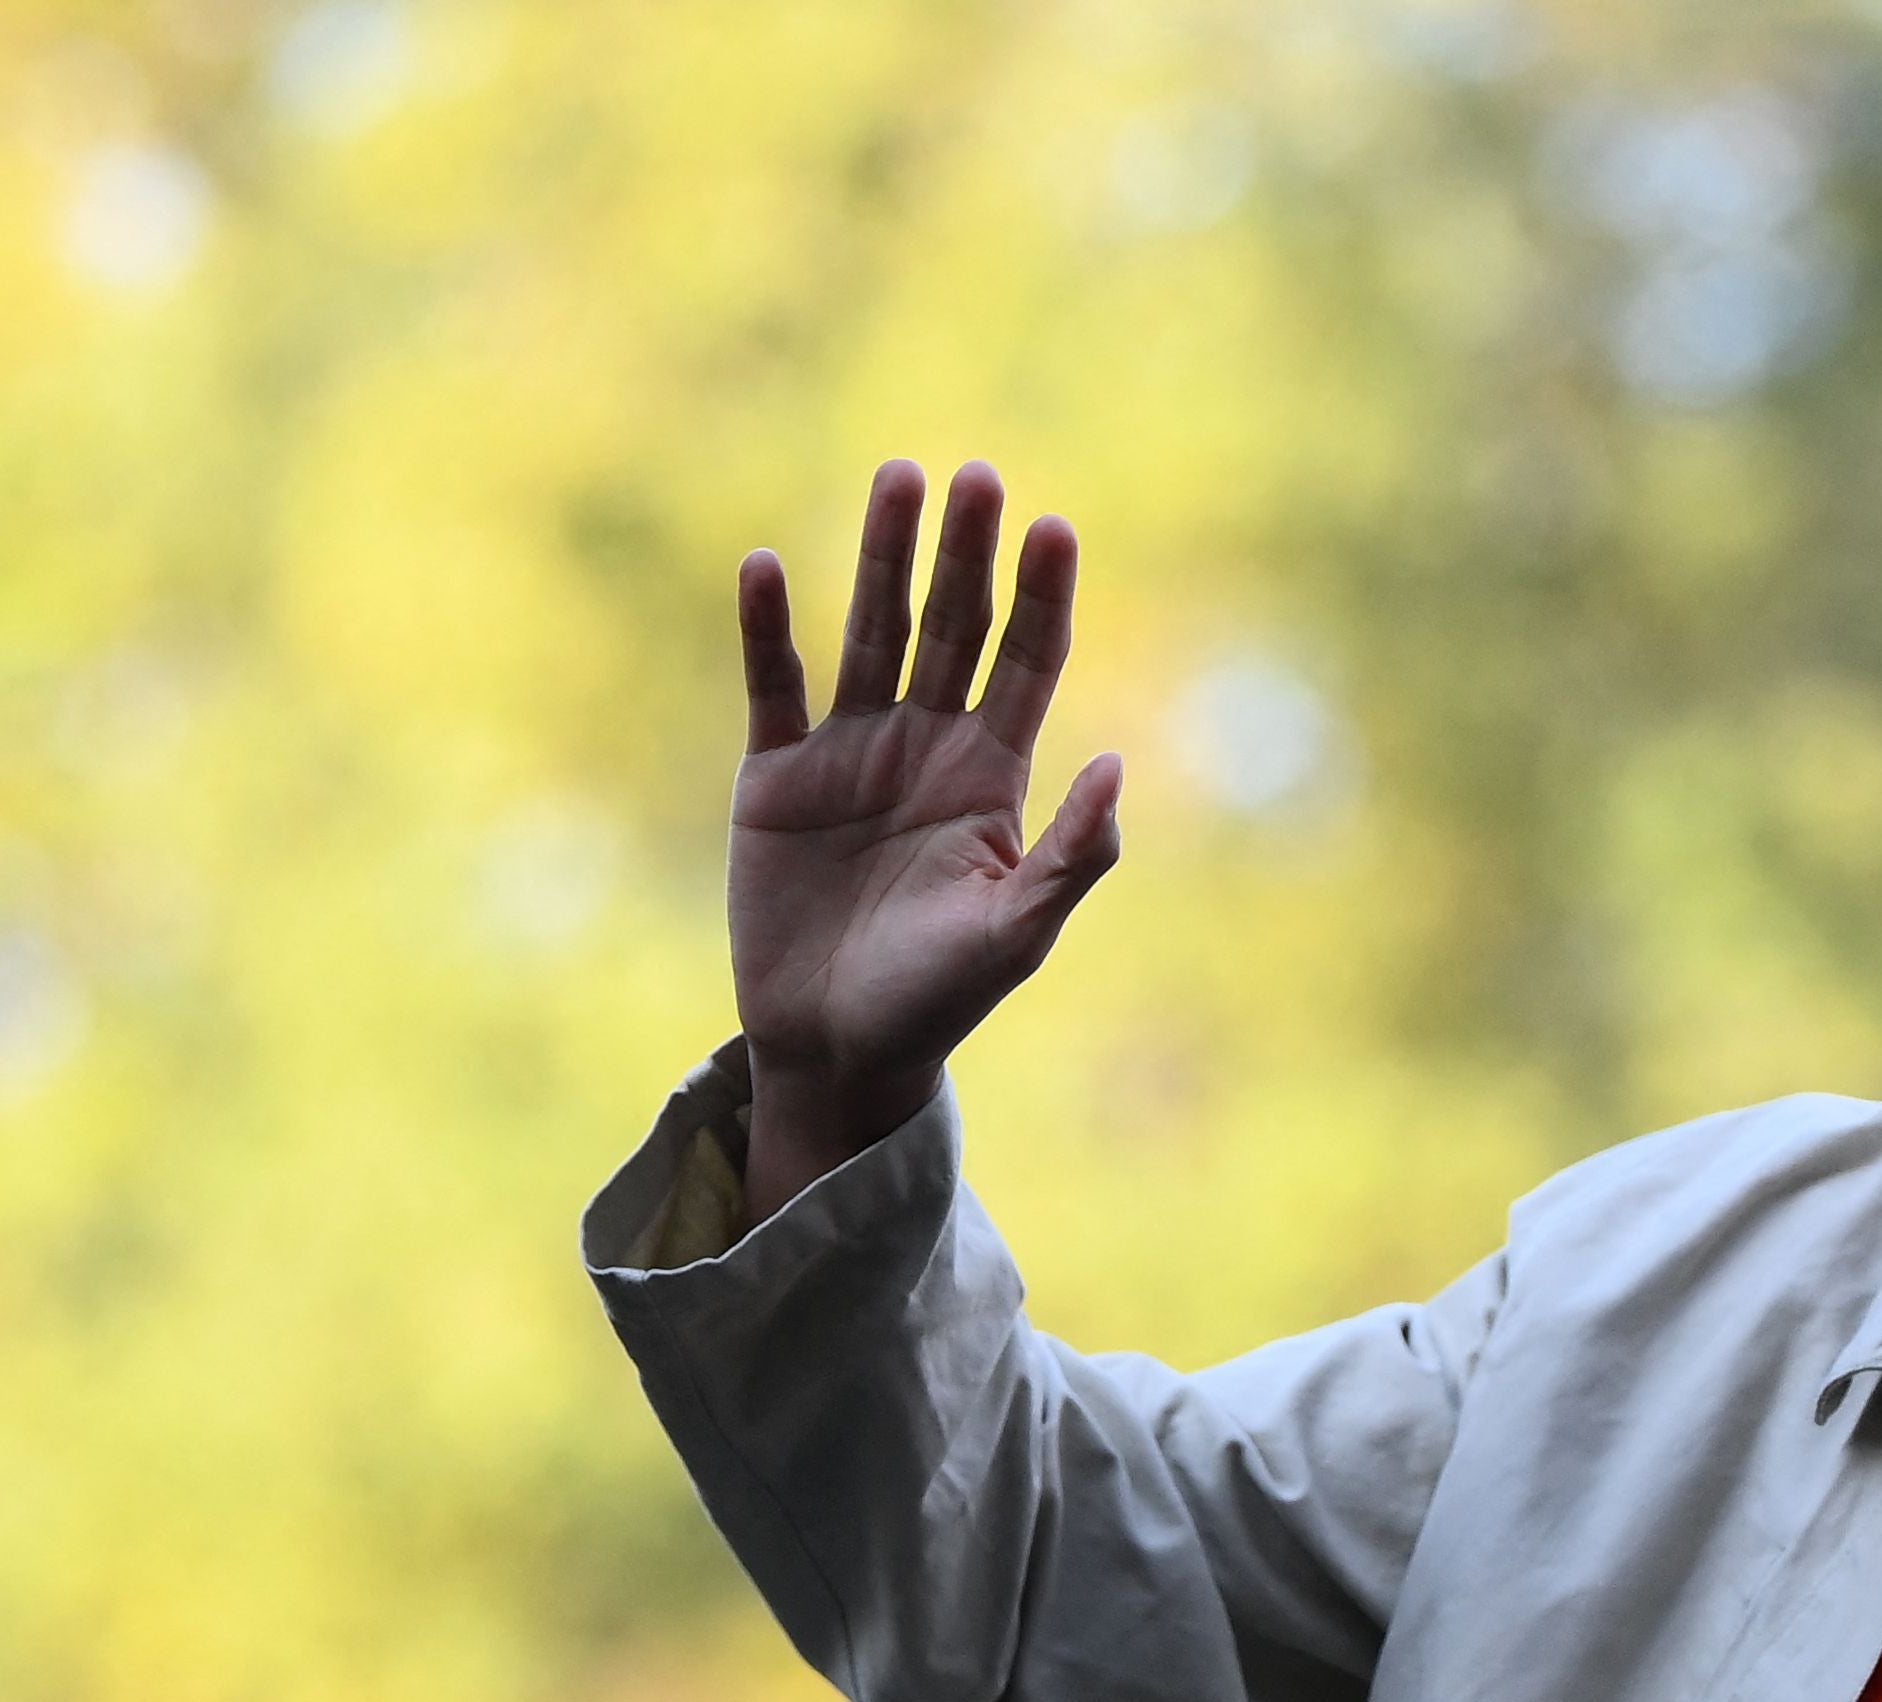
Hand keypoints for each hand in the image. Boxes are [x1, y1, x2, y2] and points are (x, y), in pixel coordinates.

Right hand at [727, 458, 1124, 1220]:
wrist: (836, 1047)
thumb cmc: (937, 998)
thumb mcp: (1014, 933)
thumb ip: (1070, 855)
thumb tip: (1117, 764)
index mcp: (992, 777)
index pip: (1026, 663)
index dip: (1042, 597)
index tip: (1056, 529)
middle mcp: (926, 746)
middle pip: (952, 626)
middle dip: (966, 553)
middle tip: (976, 474)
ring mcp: (850, 753)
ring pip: (868, 632)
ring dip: (879, 557)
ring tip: (895, 476)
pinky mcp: (776, 776)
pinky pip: (773, 686)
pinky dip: (768, 628)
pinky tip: (765, 565)